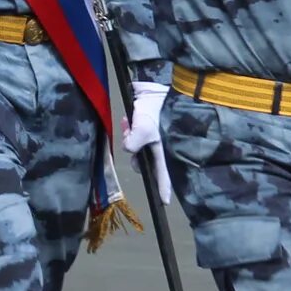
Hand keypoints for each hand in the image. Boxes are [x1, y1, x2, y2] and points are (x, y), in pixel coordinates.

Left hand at [122, 80, 172, 201]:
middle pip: (144, 161)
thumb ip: (133, 143)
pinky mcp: (143, 128)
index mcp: (164, 150)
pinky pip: (132, 136)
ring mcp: (150, 138)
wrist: (153, 87)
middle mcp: (158, 147)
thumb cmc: (156, 110)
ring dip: (129, 138)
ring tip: (128, 123)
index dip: (164, 188)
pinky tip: (126, 120)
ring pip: (135, 148)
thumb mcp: (144, 129)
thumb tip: (127, 150)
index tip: (164, 202)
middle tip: (131, 136)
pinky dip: (128, 130)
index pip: (163, 173)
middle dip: (135, 153)